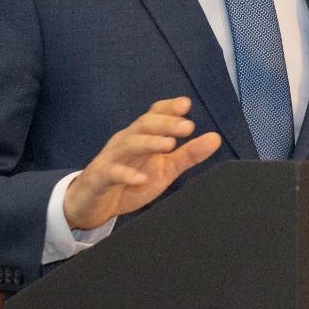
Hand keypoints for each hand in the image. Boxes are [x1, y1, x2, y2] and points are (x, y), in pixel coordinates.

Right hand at [62, 97, 221, 230]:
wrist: (92, 204)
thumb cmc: (130, 182)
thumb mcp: (165, 169)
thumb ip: (188, 154)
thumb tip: (215, 138)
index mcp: (141, 137)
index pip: (154, 115)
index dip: (168, 108)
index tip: (185, 104)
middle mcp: (125, 142)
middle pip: (143, 125)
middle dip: (165, 123)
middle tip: (187, 126)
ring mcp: (111, 158)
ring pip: (129, 144)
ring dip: (149, 143)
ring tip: (169, 145)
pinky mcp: (100, 178)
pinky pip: (112, 172)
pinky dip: (127, 174)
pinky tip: (141, 178)